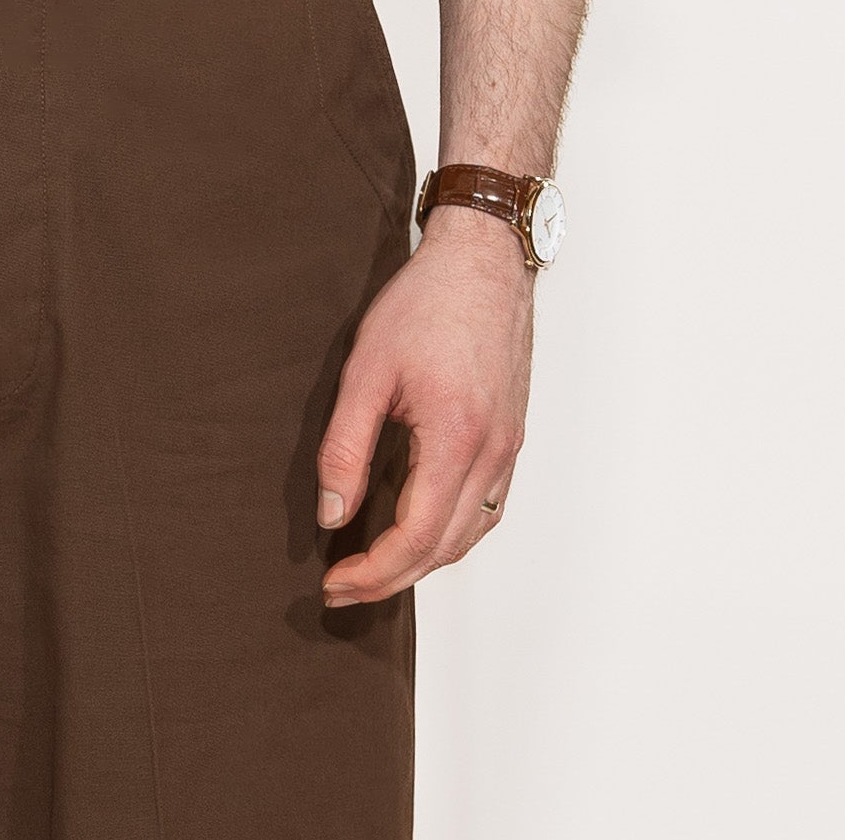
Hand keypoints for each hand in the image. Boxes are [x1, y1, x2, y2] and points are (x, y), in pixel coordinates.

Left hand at [315, 208, 534, 603]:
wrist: (482, 259)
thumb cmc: (425, 302)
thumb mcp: (367, 369)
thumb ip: (345, 446)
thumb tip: (332, 515)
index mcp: (456, 440)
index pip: (416, 538)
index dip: (373, 573)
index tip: (333, 582)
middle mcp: (492, 454)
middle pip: (446, 548)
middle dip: (393, 578)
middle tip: (344, 585)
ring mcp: (509, 447)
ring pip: (471, 533)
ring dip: (425, 560)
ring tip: (376, 565)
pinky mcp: (512, 435)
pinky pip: (487, 507)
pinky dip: (453, 531)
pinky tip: (422, 526)